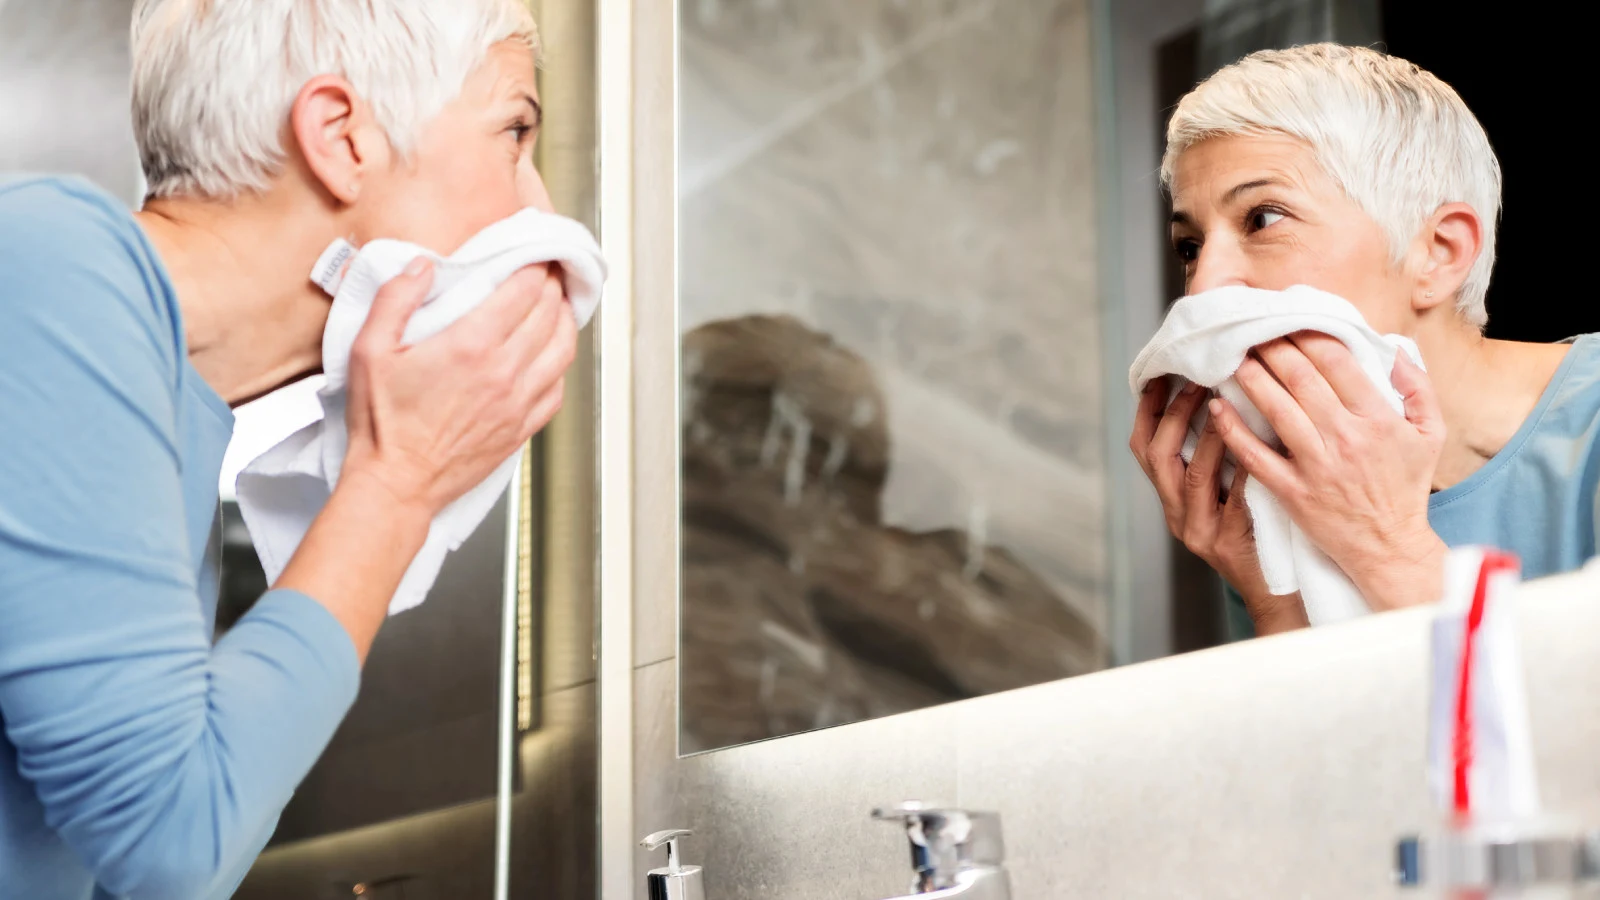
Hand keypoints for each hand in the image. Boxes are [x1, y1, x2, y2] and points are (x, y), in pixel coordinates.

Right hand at [341, 257, 576, 515]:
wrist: (398, 483)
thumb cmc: (382, 423)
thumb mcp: (369, 350)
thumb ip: (395, 299)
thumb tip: (423, 266)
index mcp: (471, 345)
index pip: (523, 290)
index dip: (534, 266)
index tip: (533, 255)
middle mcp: (505, 371)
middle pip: (548, 313)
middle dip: (551, 286)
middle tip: (547, 272)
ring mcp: (519, 402)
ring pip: (562, 349)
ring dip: (565, 320)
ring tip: (558, 305)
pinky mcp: (523, 427)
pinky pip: (558, 388)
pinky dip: (560, 363)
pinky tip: (552, 354)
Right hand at [1130, 377, 1308, 633]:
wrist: (1276, 592)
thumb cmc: (1258, 532)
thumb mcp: (1226, 493)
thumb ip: (1218, 455)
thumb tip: (1223, 394)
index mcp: (1171, 498)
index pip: (1144, 446)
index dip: (1149, 409)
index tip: (1163, 372)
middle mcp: (1177, 514)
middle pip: (1157, 457)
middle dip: (1175, 414)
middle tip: (1199, 381)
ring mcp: (1199, 532)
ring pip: (1192, 477)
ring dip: (1208, 436)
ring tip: (1227, 404)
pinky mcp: (1227, 546)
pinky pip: (1233, 500)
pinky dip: (1242, 468)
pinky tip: (1258, 444)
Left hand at [1209, 332, 1448, 610]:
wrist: (1389, 546)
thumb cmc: (1406, 487)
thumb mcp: (1430, 435)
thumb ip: (1418, 389)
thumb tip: (1396, 350)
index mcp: (1377, 419)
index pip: (1337, 363)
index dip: (1308, 336)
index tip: (1289, 321)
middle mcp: (1345, 438)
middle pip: (1301, 379)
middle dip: (1273, 348)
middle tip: (1252, 330)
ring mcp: (1316, 465)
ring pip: (1276, 409)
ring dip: (1251, 378)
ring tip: (1232, 357)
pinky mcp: (1292, 491)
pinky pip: (1256, 456)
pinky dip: (1233, 431)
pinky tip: (1217, 408)